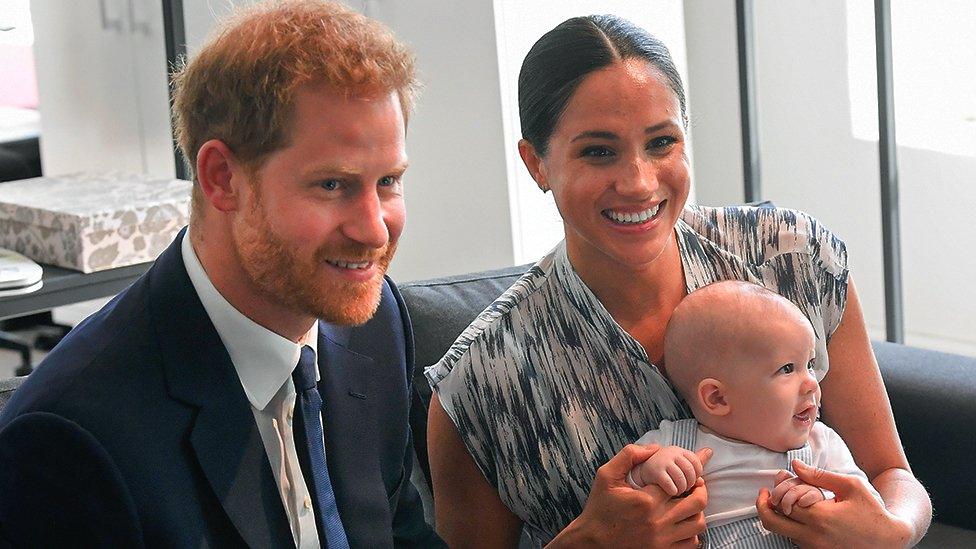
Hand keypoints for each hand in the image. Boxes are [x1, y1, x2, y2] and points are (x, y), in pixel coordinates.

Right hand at [549, 444, 711, 548]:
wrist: (592, 542)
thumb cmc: (600, 508)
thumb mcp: (606, 475)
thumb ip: (629, 455)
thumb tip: (655, 448)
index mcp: (646, 500)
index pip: (681, 480)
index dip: (690, 473)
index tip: (694, 470)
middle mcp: (658, 521)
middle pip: (697, 502)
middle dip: (700, 489)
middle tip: (695, 485)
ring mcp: (663, 540)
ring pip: (698, 524)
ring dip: (698, 511)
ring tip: (689, 504)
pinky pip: (692, 543)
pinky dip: (693, 532)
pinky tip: (682, 524)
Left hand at [756, 460, 913, 548]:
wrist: (890, 541)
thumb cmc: (872, 510)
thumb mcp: (851, 486)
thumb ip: (820, 475)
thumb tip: (795, 465)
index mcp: (820, 517)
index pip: (782, 502)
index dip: (777, 489)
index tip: (779, 479)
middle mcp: (813, 537)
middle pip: (771, 522)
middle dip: (763, 506)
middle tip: (765, 495)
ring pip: (781, 532)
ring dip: (778, 516)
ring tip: (788, 501)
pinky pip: (794, 540)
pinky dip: (791, 527)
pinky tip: (801, 514)